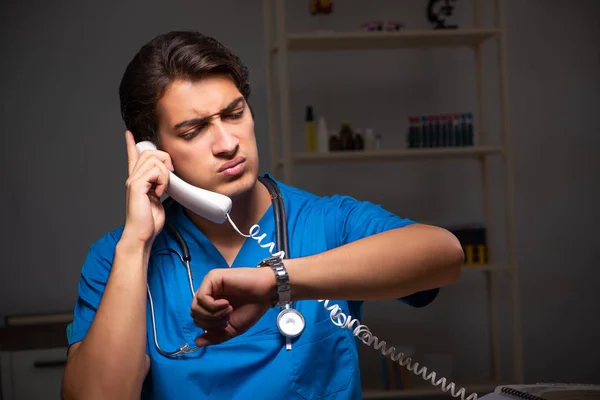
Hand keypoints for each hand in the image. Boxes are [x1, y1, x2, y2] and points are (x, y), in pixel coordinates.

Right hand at [121, 130, 173, 247]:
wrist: (142, 234)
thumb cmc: (149, 221)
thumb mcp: (157, 199)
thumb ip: (159, 184)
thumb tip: (168, 175)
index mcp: (137, 180)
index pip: (132, 157)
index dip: (130, 144)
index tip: (129, 134)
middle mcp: (132, 178)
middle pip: (149, 153)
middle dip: (165, 159)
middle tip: (170, 175)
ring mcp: (133, 181)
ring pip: (154, 160)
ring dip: (165, 174)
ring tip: (162, 189)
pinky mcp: (137, 186)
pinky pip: (156, 171)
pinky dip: (163, 181)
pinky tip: (158, 193)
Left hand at [191, 267, 275, 346]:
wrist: (266, 293)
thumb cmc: (251, 309)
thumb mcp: (232, 329)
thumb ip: (215, 336)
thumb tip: (197, 343)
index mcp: (210, 304)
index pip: (197, 319)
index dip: (209, 327)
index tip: (226, 323)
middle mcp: (207, 292)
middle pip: (194, 314)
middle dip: (211, 322)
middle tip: (227, 318)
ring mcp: (209, 284)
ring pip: (195, 307)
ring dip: (213, 315)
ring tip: (229, 310)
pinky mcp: (212, 277)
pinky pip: (202, 298)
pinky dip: (213, 306)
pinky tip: (226, 304)